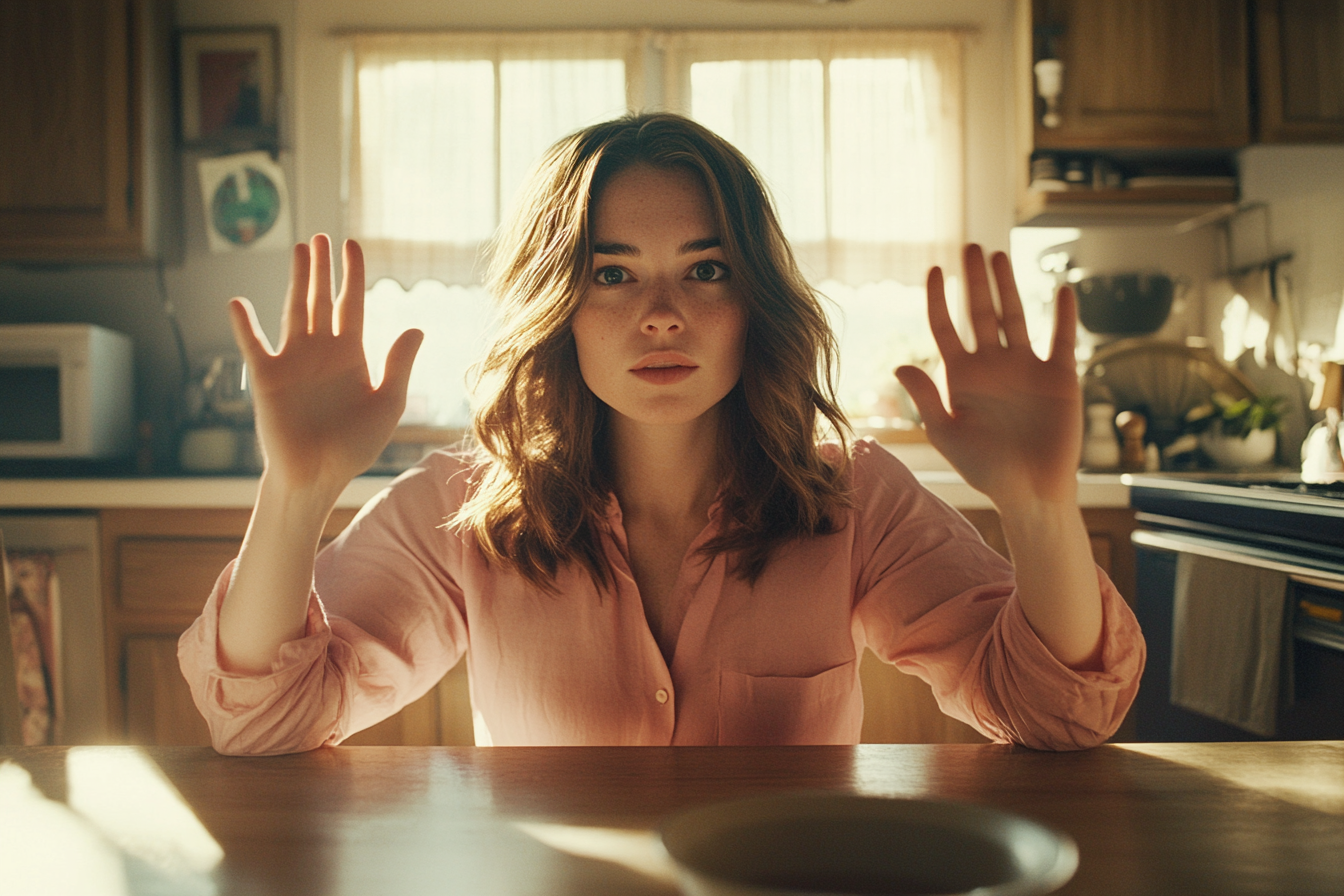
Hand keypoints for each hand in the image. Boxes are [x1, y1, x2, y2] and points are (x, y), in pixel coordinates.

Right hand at [228, 235, 422, 493]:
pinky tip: (238, 303)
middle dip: (323, 269)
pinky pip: (253, 346)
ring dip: (297, 281)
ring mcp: (292, 361)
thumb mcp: (388, 403)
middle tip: (322, 237)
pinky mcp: (267, 378)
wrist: (319, 475)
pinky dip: (245, 326)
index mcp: (351, 355)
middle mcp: (321, 351)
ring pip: (294, 310)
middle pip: (322, 299)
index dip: (353, 275)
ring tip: (300, 249)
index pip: (352, 304)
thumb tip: (416, 327)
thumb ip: (399, 365)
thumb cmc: (354, 445)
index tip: (353, 245)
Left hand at [895, 244, 1081, 510]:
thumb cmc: (985, 468)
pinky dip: (1062, 315)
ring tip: (1000, 256)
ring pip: (1016, 316)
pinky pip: (1062, 339)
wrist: (1030, 491)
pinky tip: (1060, 290)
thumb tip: (900, 366)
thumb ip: (926, 398)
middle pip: (981, 313)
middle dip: (974, 281)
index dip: (938, 299)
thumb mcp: (948, 433)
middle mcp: (993, 366)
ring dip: (1009, 287)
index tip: (933, 270)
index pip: (945, 328)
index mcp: (962, 377)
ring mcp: (1026, 368)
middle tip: (970, 247)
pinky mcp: (1060, 377)